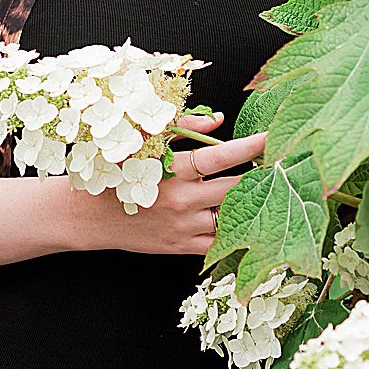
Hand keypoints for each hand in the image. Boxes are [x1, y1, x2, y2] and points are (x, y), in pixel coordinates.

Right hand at [86, 111, 270, 256]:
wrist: (88, 216)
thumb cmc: (117, 173)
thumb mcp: (143, 142)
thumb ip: (184, 128)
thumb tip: (219, 121)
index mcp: (174, 171)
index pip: (223, 157)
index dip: (252, 146)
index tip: (273, 137)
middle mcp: (182, 200)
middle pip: (236, 188)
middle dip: (261, 175)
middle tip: (280, 163)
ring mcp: (183, 226)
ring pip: (232, 215)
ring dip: (251, 202)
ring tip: (267, 189)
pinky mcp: (181, 247)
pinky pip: (219, 243)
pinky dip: (236, 231)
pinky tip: (249, 218)